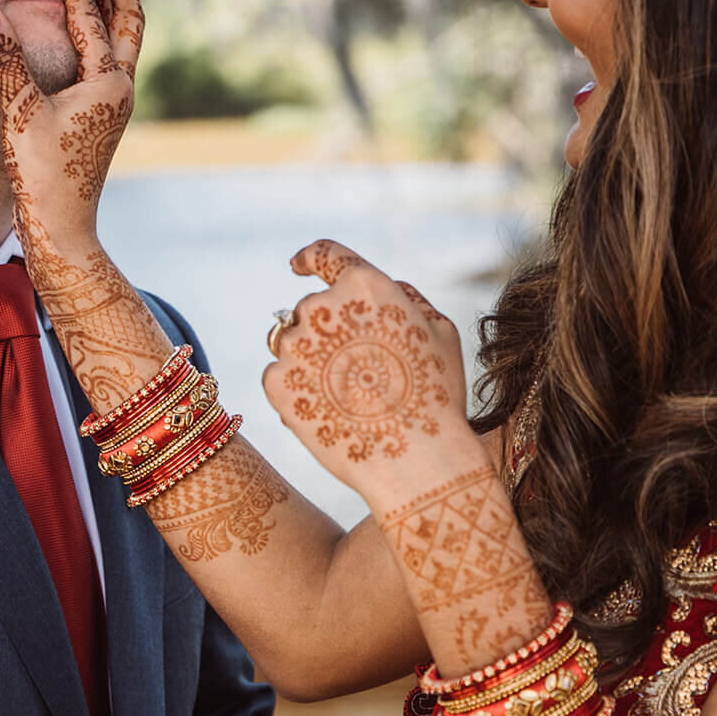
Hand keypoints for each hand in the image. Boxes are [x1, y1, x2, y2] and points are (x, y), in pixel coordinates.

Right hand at [0, 0, 143, 260]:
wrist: (64, 227)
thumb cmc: (45, 174)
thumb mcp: (20, 113)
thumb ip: (4, 59)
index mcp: (108, 83)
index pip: (91, 18)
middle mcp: (120, 89)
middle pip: (129, 19)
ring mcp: (114, 104)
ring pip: (124, 39)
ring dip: (114, 2)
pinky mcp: (102, 116)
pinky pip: (110, 59)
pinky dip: (103, 31)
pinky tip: (88, 29)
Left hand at [262, 238, 471, 509]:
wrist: (416, 461)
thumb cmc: (437, 396)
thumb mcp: (440, 332)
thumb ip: (404, 298)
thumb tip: (380, 286)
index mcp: (365, 285)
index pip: (325, 254)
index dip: (309, 257)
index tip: (298, 265)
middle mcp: (322, 307)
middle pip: (311, 310)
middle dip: (328, 333)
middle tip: (361, 375)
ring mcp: (294, 345)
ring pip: (294, 345)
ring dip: (312, 363)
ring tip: (349, 401)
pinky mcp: (275, 382)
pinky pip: (280, 377)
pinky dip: (298, 391)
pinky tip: (330, 414)